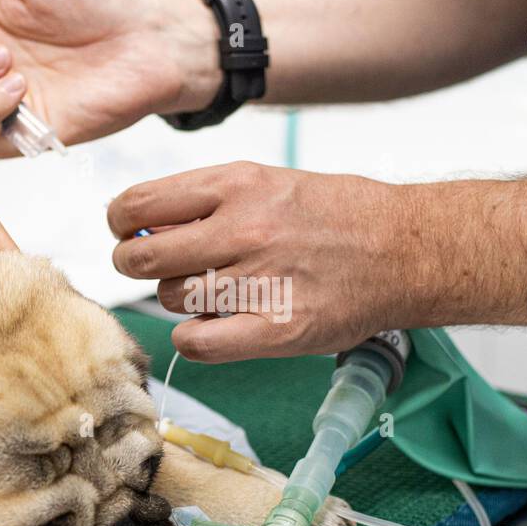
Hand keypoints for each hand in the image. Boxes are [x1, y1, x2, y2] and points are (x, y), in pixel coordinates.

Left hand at [107, 162, 406, 360]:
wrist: (405, 249)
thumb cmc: (336, 215)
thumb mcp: (269, 182)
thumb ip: (206, 200)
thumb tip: (141, 225)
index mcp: (237, 184)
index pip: (138, 205)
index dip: (121, 223)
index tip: (128, 232)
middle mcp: (243, 229)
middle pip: (142, 259)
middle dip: (135, 266)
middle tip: (153, 269)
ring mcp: (259, 281)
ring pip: (170, 300)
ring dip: (179, 300)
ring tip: (212, 292)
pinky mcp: (276, 330)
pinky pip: (197, 343)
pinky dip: (194, 338)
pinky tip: (214, 326)